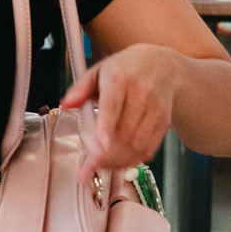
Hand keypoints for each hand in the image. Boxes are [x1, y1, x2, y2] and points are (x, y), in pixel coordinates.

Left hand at [61, 44, 185, 180]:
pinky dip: (133, 160)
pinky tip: (119, 162)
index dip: (106, 127)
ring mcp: (155, 109)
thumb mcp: (98, 71)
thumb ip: (80, 89)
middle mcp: (141, 93)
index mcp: (119, 78)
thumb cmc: (124, 69)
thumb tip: (66, 105)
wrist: (161, 65)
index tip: (100, 144)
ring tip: (102, 165)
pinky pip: (149, 147)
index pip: (113, 105)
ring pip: (137, 143)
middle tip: (89, 166)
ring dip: (118, 160)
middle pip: (124, 131)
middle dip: (106, 154)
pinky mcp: (164, 122)